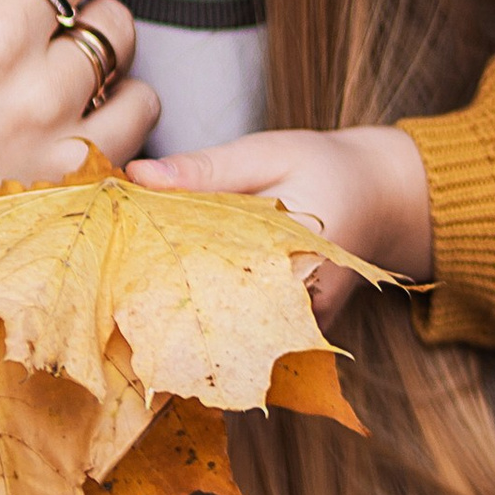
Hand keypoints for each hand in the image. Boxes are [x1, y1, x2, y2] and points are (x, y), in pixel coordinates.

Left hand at [129, 124, 432, 328]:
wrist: (383, 197)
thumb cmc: (324, 168)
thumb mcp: (268, 153)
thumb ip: (207, 169)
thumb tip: (139, 175)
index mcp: (302, 252)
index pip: (222, 281)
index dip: (165, 285)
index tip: (118, 281)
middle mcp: (306, 303)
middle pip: (223, 324)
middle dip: (168, 316)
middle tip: (111, 305)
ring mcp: (306, 329)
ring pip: (234, 341)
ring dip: (186, 327)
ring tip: (130, 315)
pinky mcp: (301, 337)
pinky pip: (249, 341)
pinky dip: (211, 327)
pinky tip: (168, 315)